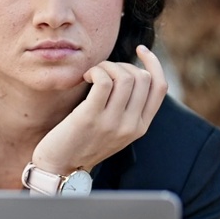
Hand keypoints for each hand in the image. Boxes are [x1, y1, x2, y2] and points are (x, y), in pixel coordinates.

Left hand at [32, 45, 168, 173]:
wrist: (59, 168)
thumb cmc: (83, 142)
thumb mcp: (114, 129)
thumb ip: (127, 108)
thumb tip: (129, 73)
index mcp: (141, 127)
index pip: (160, 87)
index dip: (153, 63)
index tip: (141, 50)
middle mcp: (131, 125)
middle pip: (142, 78)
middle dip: (123, 65)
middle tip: (103, 71)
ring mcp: (112, 122)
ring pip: (125, 76)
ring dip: (107, 66)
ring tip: (94, 74)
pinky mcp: (91, 117)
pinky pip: (104, 80)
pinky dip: (96, 71)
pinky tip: (86, 78)